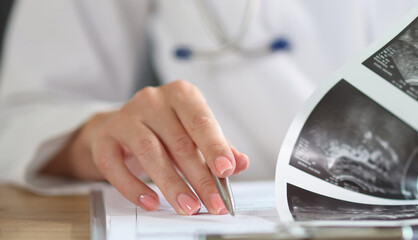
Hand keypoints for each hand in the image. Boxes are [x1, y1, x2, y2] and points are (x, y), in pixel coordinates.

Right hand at [42, 80, 248, 214]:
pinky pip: (116, 166)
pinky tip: (151, 202)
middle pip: (179, 143)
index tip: (226, 170)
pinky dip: (134, 188)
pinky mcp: (104, 138)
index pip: (202, 121)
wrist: (122, 127)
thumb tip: (241, 163)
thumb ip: (220, 147)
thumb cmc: (167, 129)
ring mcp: (126, 117)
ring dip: (172, 184)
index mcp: (182, 95)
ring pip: (150, 153)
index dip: (215, 146)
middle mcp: (152, 100)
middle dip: (199, 178)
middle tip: (213, 202)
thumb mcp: (196, 133)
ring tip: (188, 206)